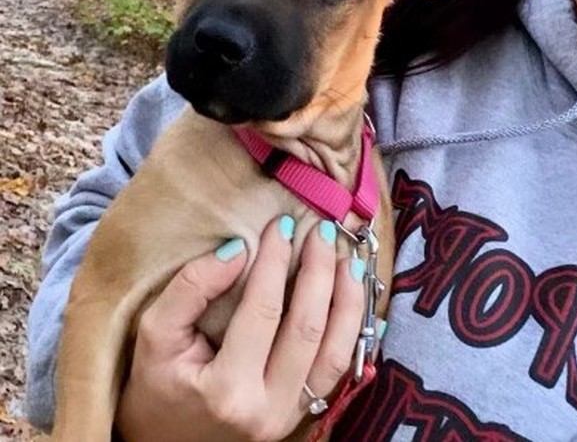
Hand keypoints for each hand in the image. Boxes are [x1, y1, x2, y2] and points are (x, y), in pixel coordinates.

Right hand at [115, 216, 365, 441]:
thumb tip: (238, 250)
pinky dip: (353, 330)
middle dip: (319, 272)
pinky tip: (356, 298)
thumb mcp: (154, 335)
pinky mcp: (303, 412)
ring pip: (336, 351)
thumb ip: (190, 289)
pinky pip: (339, 369)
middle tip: (321, 232)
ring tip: (348, 259)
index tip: (280, 226)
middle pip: (308, 328)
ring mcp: (291, 415)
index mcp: (228, 390)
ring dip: (347, 300)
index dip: (275, 262)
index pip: (262, 310)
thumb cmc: (156, 386)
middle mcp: (268, 408)